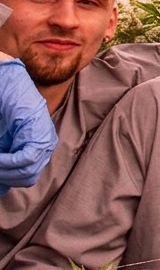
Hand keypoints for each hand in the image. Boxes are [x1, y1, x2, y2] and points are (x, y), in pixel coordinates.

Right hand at [0, 59, 56, 193]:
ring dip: (3, 172)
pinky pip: (26, 158)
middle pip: (26, 177)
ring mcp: (44, 139)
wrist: (5, 82)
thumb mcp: (1, 139)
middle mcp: (44, 145)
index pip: (25, 177)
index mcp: (35, 146)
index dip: (6, 181)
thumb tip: (1, 187)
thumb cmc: (2, 108)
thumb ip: (4, 159)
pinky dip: (6, 162)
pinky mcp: (40, 132)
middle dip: (4, 178)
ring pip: (26, 171)